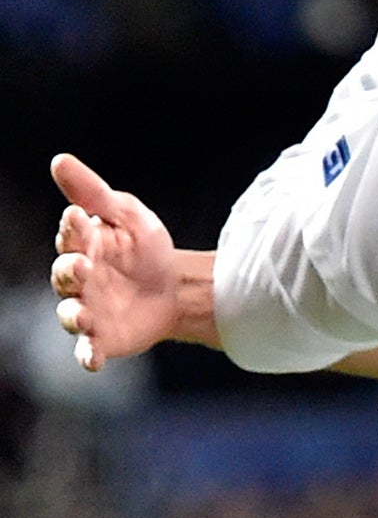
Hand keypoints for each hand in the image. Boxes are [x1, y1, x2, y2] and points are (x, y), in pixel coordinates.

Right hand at [49, 154, 179, 370]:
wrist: (178, 288)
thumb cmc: (146, 248)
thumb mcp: (126, 214)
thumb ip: (92, 192)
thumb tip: (59, 160)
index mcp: (83, 247)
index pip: (70, 236)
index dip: (73, 228)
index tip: (79, 217)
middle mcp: (79, 281)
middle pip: (65, 276)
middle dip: (70, 272)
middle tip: (83, 265)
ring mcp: (89, 311)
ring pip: (71, 315)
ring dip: (74, 316)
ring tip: (83, 316)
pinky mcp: (103, 339)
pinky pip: (88, 350)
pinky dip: (87, 355)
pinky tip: (92, 358)